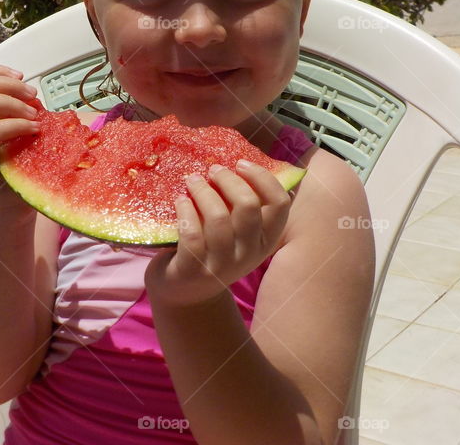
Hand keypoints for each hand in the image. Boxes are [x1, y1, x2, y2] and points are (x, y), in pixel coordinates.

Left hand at [145, 160, 291, 307]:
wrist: (186, 295)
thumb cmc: (214, 252)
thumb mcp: (239, 235)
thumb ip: (247, 208)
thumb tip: (248, 165)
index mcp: (265, 241)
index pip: (279, 204)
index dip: (262, 178)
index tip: (241, 164)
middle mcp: (248, 254)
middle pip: (248, 206)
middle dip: (228, 180)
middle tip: (213, 170)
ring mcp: (221, 265)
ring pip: (218, 218)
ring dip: (203, 191)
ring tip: (192, 180)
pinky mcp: (193, 270)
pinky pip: (192, 234)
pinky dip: (185, 211)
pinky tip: (180, 200)